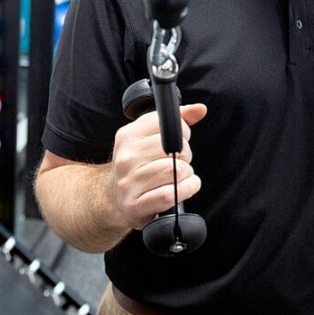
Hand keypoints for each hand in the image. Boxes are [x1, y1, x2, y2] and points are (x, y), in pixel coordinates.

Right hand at [106, 103, 206, 229]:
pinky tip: (185, 187)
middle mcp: (125, 158)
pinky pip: (171, 194)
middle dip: (186, 155)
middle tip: (180, 161)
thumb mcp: (148, 138)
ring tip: (180, 176)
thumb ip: (176, 122)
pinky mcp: (136, 205)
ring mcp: (129, 183)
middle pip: (175, 149)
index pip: (166, 124)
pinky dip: (186, 189)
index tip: (182, 140)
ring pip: (175, 171)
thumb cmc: (137, 166)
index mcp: (127, 136)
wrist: (113, 199)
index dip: (183, 132)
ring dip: (187, 174)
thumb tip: (200, 109)